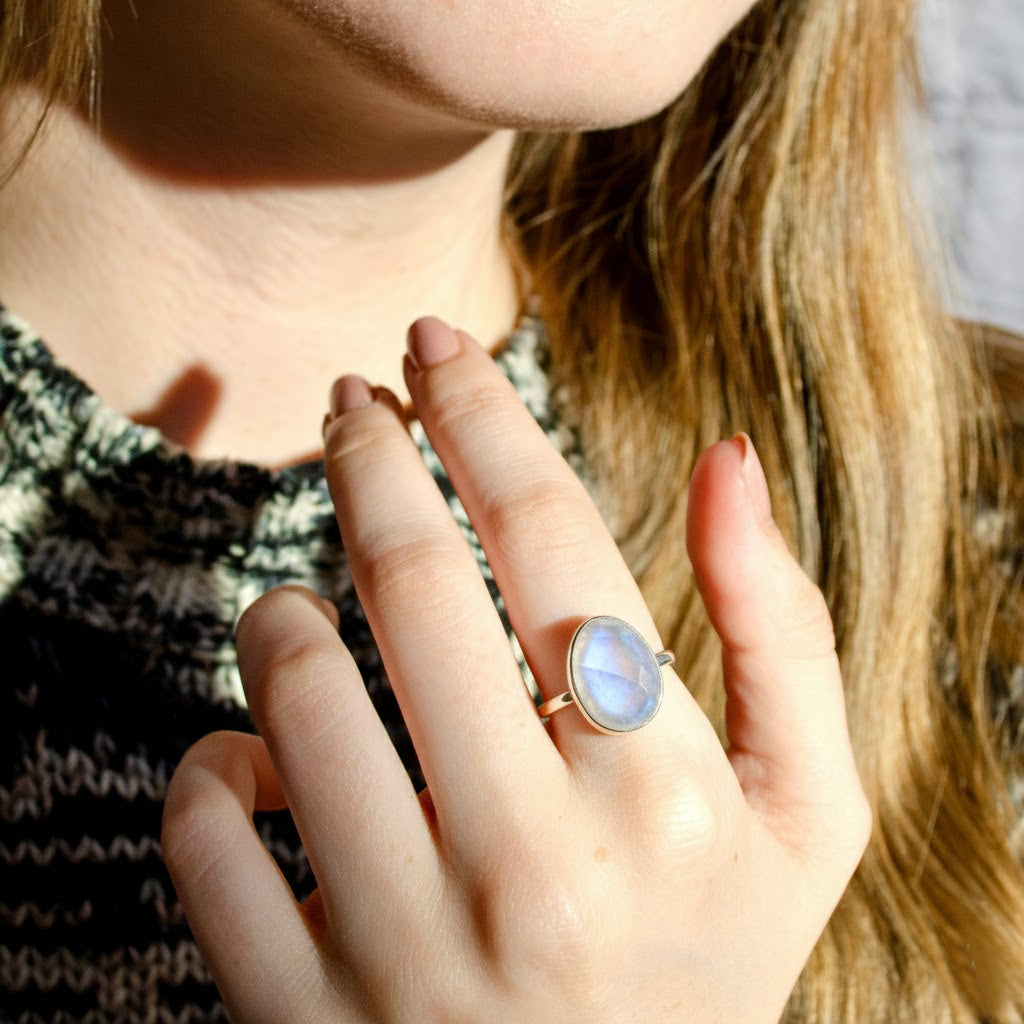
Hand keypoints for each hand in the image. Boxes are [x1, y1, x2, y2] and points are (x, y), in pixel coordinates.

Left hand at [161, 317, 871, 1022]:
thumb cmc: (712, 957)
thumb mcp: (803, 808)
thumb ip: (784, 627)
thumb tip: (729, 457)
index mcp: (665, 797)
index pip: (551, 534)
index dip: (481, 409)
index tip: (432, 342)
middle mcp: (536, 869)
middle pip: (411, 575)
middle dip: (367, 448)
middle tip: (350, 399)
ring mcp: (406, 952)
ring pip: (290, 684)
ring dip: (283, 608)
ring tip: (308, 598)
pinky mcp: (298, 1020)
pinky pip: (204, 826)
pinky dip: (214, 762)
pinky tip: (258, 758)